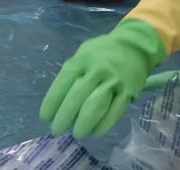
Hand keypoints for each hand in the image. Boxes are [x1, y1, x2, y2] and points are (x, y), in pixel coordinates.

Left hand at [40, 19, 166, 137]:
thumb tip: (58, 99)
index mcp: (81, 61)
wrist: (134, 46)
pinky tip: (96, 132)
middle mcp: (96, 71)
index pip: (63, 83)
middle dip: (65, 116)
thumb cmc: (101, 52)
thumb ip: (72, 73)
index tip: (45, 117)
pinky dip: (104, 124)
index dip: (52, 102)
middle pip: (77, 97)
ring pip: (96, 106)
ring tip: (77, 133)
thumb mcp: (82, 54)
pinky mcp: (128, 92)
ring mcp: (114, 82)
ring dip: (84, 123)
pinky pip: (115, 112)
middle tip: (57, 130)